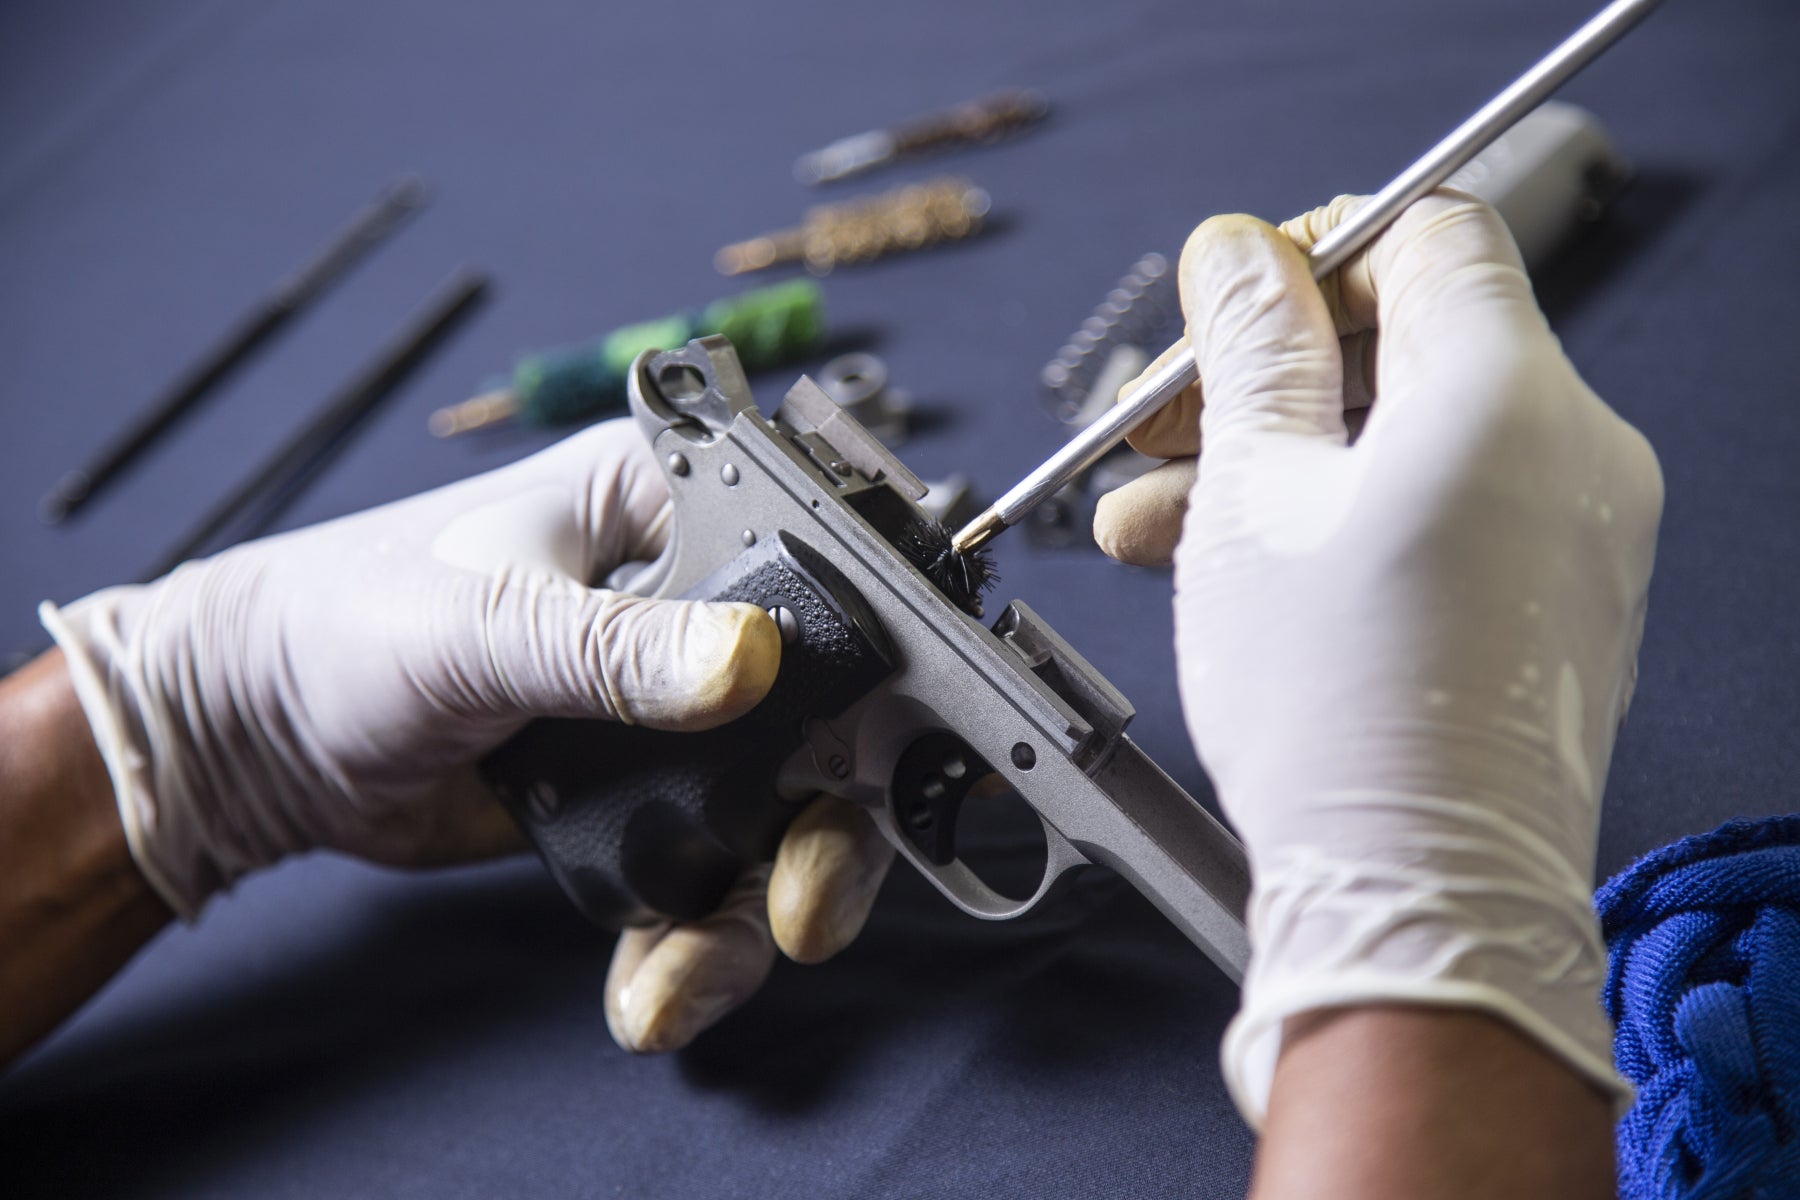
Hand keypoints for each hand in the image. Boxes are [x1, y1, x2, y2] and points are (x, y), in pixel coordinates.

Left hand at [44, 418, 890, 1049]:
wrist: (261, 734)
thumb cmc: (345, 621)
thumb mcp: (474, 622)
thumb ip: (609, 645)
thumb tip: (745, 663)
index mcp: (678, 504)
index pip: (831, 567)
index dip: (892, 656)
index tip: (910, 751)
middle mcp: (707, 602)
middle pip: (842, 715)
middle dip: (834, 829)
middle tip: (806, 912)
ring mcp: (688, 707)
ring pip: (789, 813)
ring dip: (757, 911)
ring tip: (681, 983)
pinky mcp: (655, 790)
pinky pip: (718, 871)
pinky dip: (698, 939)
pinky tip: (651, 989)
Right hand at [1093, 194, 1661, 1121]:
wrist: (1421, 896)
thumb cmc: (1341, 708)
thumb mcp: (1252, 499)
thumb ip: (1249, 353)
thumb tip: (1239, 253)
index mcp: (1506, 391)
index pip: (1426, 236)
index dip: (1310, 253)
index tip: (1225, 306)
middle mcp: (1570, 448)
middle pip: (1406, 341)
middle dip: (1261, 374)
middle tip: (1156, 421)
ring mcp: (1573, 534)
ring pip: (1405, 440)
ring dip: (1273, 460)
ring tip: (1152, 519)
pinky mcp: (1552, 605)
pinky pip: (1439, 515)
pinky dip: (1335, 521)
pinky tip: (1229, 565)